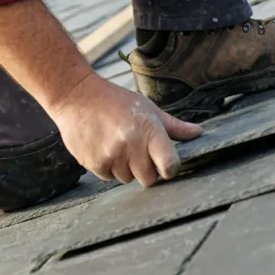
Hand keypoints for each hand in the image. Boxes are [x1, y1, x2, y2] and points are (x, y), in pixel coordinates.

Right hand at [48, 72, 201, 185]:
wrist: (76, 96)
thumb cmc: (115, 100)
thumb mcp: (147, 107)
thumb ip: (173, 126)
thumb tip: (199, 133)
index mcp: (148, 130)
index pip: (170, 165)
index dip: (169, 167)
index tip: (165, 162)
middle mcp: (131, 145)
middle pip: (149, 178)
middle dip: (145, 168)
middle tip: (136, 148)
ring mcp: (111, 156)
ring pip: (127, 178)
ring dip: (125, 166)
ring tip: (116, 143)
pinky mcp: (94, 164)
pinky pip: (108, 177)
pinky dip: (108, 166)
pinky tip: (103, 146)